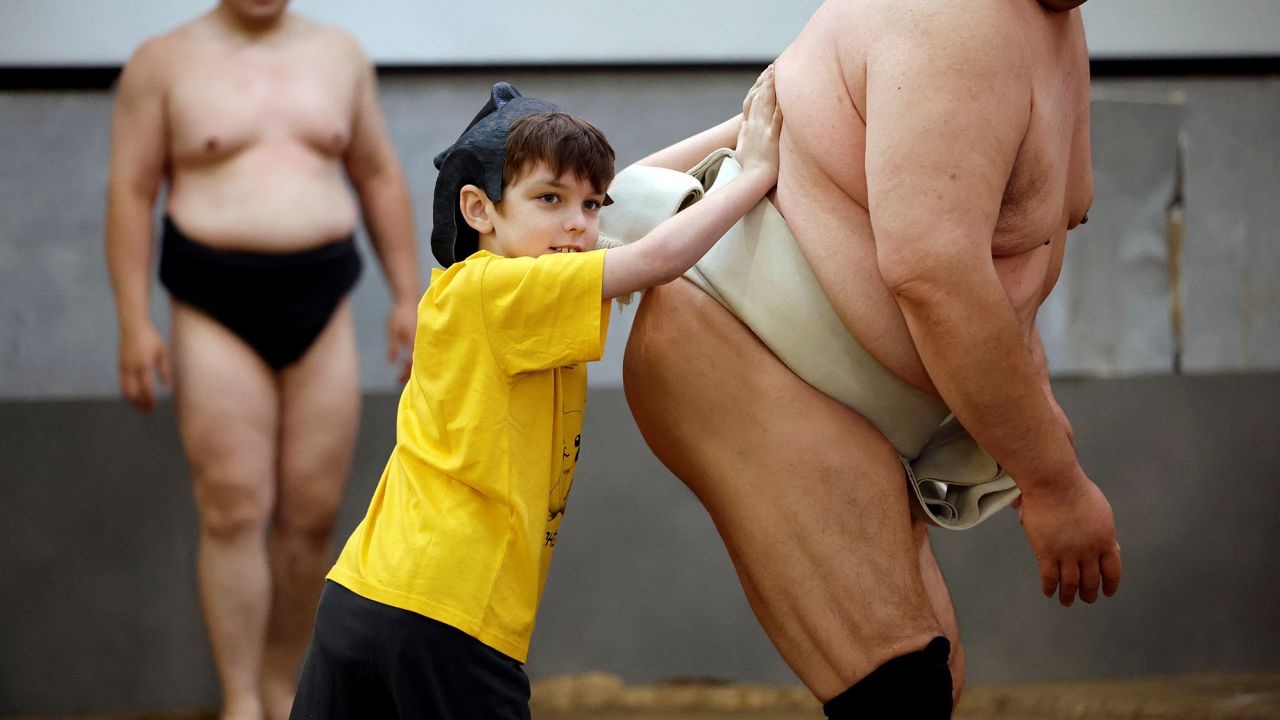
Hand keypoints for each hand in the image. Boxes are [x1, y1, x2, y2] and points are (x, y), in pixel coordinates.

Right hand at [117, 323, 168, 412]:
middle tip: (148, 411)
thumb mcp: (163, 352)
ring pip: (125, 390)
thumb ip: (165, 370)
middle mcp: (131, 367)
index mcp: (144, 364)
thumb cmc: (151, 339)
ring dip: (133, 401)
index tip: (154, 406)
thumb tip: (167, 387)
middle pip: (133, 392)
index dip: (149, 399)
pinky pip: (122, 384)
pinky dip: (127, 393)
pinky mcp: (119, 366)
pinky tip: (135, 397)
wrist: (133, 327)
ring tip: (141, 407)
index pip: (146, 387)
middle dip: (140, 403)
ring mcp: (123, 367)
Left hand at [386, 299, 416, 383]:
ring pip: (421, 358)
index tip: (398, 379)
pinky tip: (409, 363)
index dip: (406, 372)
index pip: (412, 361)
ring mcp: (423, 339)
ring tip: (403, 374)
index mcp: (414, 340)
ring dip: (412, 367)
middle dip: (409, 373)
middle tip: (399, 381)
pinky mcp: (423, 338)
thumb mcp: (392, 331)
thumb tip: (392, 362)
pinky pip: (421, 351)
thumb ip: (393, 347)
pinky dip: (415, 359)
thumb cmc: (399, 314)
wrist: (409, 299)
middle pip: (418, 362)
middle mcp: (421, 341)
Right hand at [735, 65, 782, 182]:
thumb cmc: (749, 167)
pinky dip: (781, 104)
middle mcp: (755, 125)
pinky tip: (786, 94)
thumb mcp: (740, 148)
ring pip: (768, 103)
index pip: (753, 102)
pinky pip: (778, 118)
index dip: (759, 87)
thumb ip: (742, 135)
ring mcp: (763, 130)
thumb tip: (742, 126)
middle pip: (761, 98)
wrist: (753, 179)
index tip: (765, 76)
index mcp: (747, 126)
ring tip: (778, 71)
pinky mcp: (772, 137)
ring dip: (772, 86)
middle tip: (774, 67)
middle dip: (767, 81)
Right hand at [1015, 469, 1121, 605]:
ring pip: (1070, 583)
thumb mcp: (1102, 511)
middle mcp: (1089, 551)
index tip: (1108, 593)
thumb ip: (1104, 532)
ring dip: (1069, 595)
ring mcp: (1067, 553)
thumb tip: (1112, 548)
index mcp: (1105, 540)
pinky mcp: (1047, 552)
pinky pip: (1049, 577)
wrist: (1054, 483)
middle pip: (1091, 580)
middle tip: (1087, 599)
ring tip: (1066, 602)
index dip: (1110, 584)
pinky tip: (1048, 592)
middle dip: (1089, 593)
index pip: (1112, 570)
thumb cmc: (1076, 489)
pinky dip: (1050, 587)